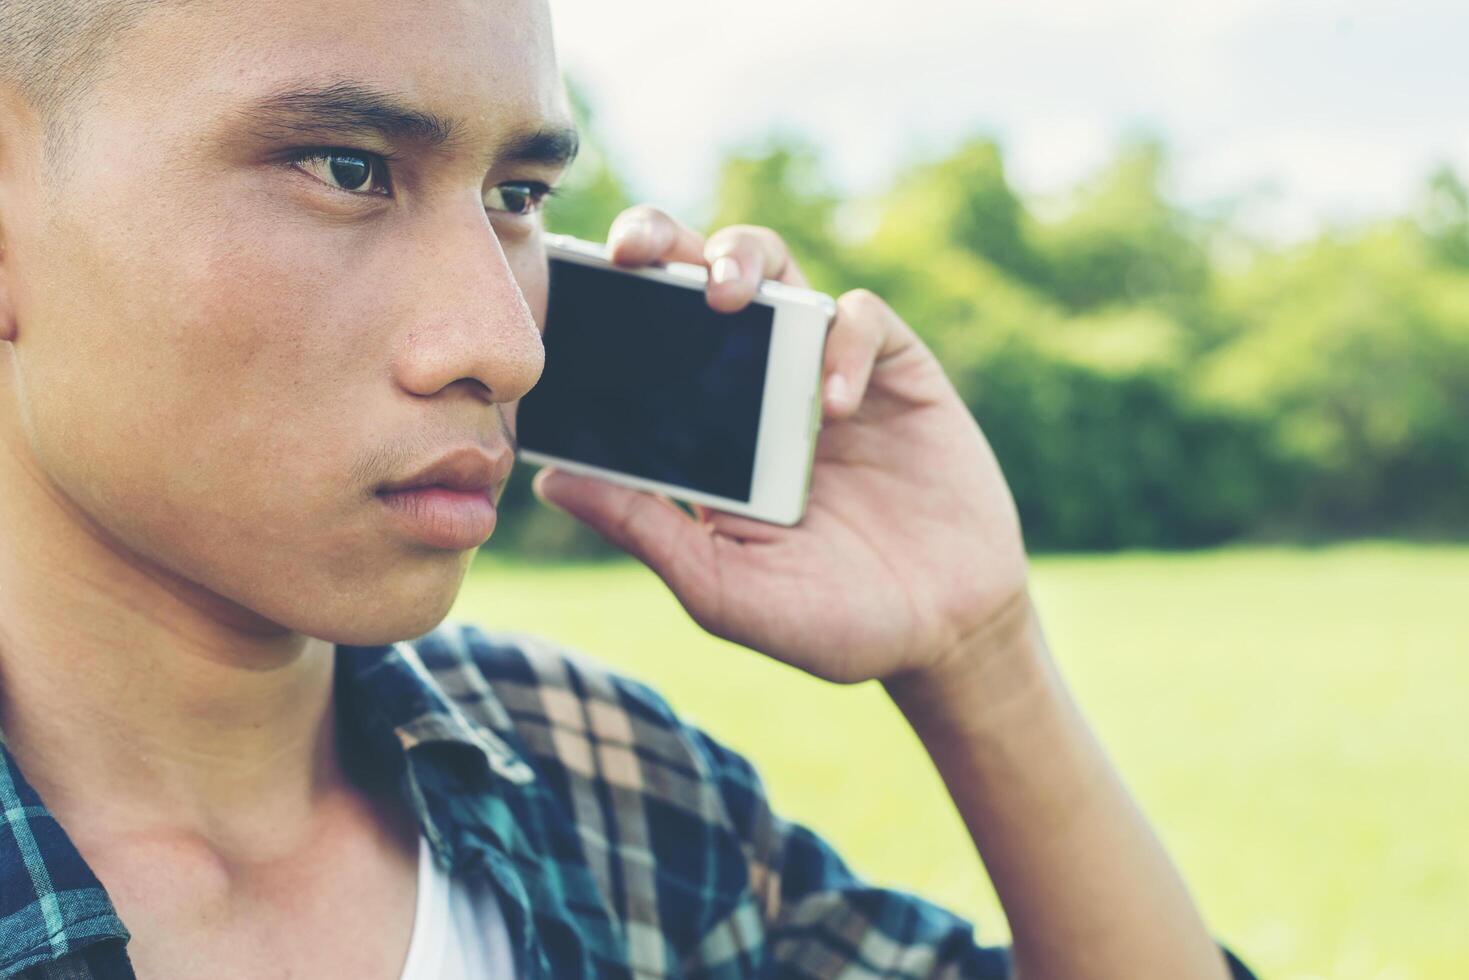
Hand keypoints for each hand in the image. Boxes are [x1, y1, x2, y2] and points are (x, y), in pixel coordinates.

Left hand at [531, 207, 1029, 683]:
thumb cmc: (827, 623)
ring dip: (742, 260)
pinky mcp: (897, 373)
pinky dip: (844, 343)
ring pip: (777, 272)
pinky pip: (863, 319)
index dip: (606, 308)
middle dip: (661, 244)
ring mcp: (826, 373)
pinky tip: (835, 406)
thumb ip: (645, 530)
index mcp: (703, 433)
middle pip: (699, 278)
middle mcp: (757, 388)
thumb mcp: (721, 587)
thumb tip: (550, 481)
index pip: (643, 347)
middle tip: (631, 251)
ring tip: (726, 295)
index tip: (566, 292)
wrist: (943, 636)